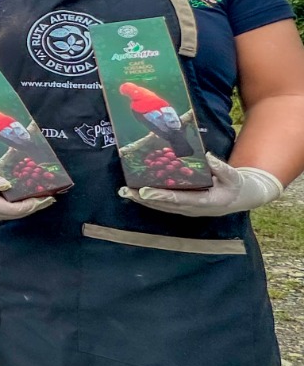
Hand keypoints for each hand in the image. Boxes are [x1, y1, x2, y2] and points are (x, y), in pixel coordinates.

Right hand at [0, 151, 53, 220]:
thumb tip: (6, 184)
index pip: (13, 210)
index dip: (29, 205)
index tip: (42, 198)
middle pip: (17, 214)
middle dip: (34, 207)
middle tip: (50, 200)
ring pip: (15, 215)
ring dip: (30, 208)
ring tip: (45, 201)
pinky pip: (11, 212)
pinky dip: (22, 207)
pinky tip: (31, 201)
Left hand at [121, 155, 282, 217]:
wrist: (240, 199)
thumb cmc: (236, 185)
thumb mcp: (233, 175)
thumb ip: (220, 167)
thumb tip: (207, 156)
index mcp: (205, 201)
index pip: (180, 198)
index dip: (161, 196)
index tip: (144, 192)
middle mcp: (193, 209)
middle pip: (164, 204)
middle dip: (143, 198)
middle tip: (124, 191)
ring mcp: (187, 210)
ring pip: (161, 207)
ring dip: (142, 201)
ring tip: (124, 193)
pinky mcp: (184, 208)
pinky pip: (164, 205)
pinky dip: (149, 201)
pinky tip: (135, 194)